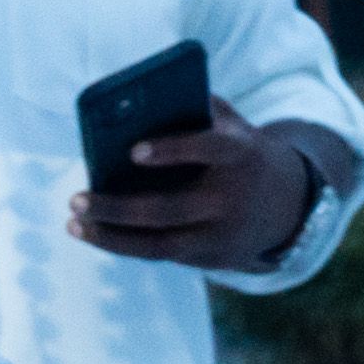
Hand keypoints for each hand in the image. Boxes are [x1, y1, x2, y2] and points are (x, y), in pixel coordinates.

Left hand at [73, 118, 331, 276]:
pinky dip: (126, 245)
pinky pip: (163, 255)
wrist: (289, 204)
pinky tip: (95, 232)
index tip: (132, 151)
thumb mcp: (233, 126)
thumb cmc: (241, 153)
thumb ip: (197, 111)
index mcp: (240, 154)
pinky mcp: (212, 260)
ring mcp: (222, 235)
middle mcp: (231, 199)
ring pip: (160, 246)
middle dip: (118, 209)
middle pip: (168, 210)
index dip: (173, 150)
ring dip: (112, 238)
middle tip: (75, 199)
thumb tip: (138, 104)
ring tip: (74, 223)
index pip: (208, 149)